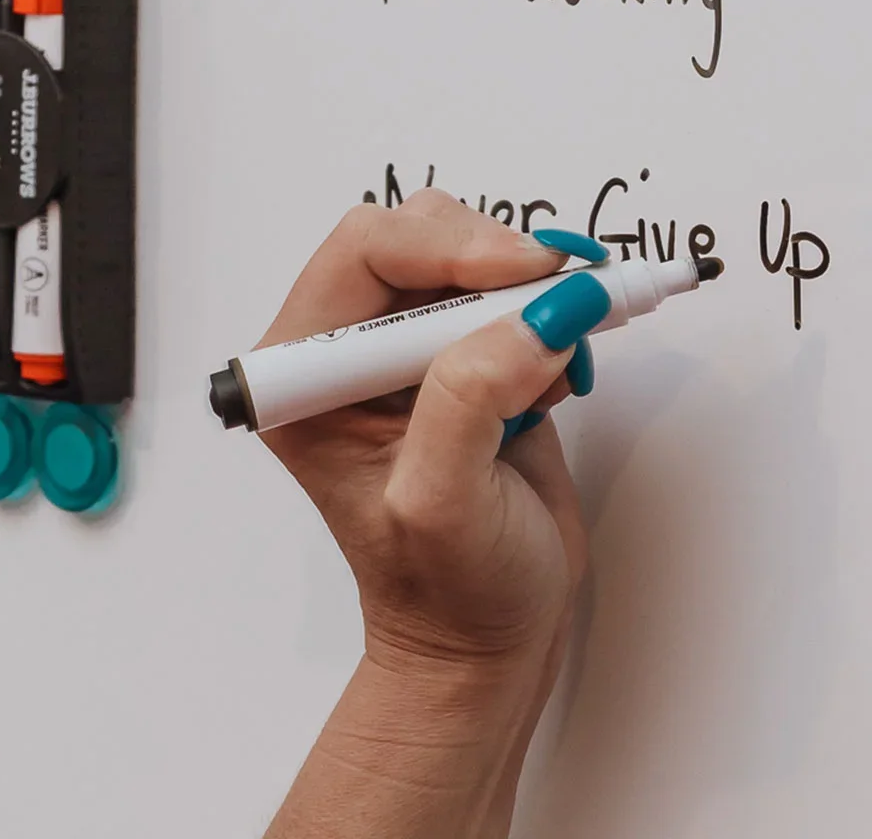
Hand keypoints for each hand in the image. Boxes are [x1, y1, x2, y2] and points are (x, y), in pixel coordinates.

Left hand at [257, 190, 599, 671]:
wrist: (487, 637)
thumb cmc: (447, 592)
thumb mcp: (443, 503)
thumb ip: (472, 398)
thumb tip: (541, 311)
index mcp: (307, 378)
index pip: (366, 252)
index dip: (449, 248)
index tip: (528, 277)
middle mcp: (349, 352)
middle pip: (420, 234)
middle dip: (498, 259)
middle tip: (564, 298)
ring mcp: (411, 350)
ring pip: (470, 250)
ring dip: (530, 284)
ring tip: (562, 351)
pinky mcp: (469, 355)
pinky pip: (513, 290)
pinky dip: (553, 308)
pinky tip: (563, 367)